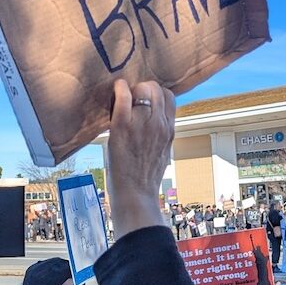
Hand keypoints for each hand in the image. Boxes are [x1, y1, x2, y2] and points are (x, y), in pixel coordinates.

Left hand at [107, 80, 175, 238]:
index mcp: (169, 130)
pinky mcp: (123, 127)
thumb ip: (160, 135)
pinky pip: (124, 98)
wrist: (136, 195)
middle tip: (130, 98)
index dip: (156, 94)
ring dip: (131, 89)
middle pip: (156, 89)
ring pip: (142, 89)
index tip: (144, 100)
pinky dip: (120, 90)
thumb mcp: (162, 153)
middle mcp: (159, 124)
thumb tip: (153, 124)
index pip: (169, 97)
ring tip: (121, 98)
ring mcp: (142, 124)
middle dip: (142, 88)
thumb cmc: (145, 178)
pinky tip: (116, 90)